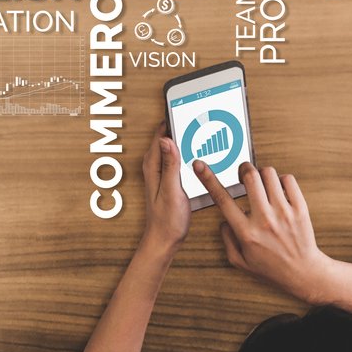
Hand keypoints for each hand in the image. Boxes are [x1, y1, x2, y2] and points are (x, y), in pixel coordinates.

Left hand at [136, 125, 192, 257]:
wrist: (164, 240)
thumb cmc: (167, 219)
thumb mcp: (172, 190)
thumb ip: (170, 165)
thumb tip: (167, 140)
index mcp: (153, 166)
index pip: (160, 135)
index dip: (171, 121)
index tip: (184, 111)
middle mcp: (154, 166)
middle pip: (166, 138)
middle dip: (179, 127)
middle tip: (196, 118)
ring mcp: (160, 172)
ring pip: (171, 148)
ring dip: (183, 140)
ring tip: (199, 131)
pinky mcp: (167, 179)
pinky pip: (175, 159)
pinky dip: (185, 153)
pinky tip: (197, 154)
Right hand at [199, 161, 340, 304]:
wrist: (303, 273)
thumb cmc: (272, 268)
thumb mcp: (240, 261)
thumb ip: (227, 240)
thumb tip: (224, 220)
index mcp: (246, 232)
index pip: (222, 199)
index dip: (207, 178)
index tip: (199, 165)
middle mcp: (264, 219)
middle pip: (249, 176)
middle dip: (243, 169)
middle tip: (243, 174)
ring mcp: (283, 212)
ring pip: (269, 174)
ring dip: (261, 174)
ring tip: (262, 184)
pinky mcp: (299, 209)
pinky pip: (288, 180)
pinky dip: (281, 180)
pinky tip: (278, 189)